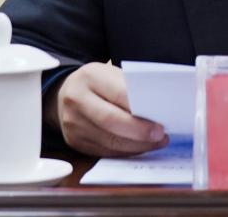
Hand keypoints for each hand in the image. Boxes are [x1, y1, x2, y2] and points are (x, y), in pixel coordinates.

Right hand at [45, 62, 167, 156]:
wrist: (66, 93)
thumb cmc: (99, 82)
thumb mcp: (112, 74)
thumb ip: (129, 88)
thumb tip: (158, 108)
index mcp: (90, 77)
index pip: (118, 94)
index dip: (140, 109)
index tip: (160, 119)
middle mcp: (76, 100)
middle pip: (111, 121)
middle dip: (139, 132)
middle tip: (160, 135)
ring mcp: (72, 123)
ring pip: (109, 141)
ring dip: (137, 145)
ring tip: (157, 142)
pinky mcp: (74, 141)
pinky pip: (104, 151)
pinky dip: (126, 151)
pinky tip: (140, 147)